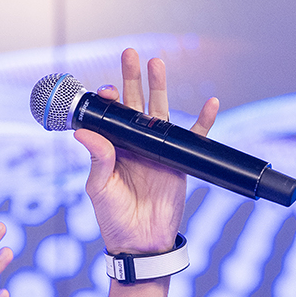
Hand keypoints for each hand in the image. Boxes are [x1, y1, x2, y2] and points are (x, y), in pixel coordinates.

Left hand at [74, 49, 219, 253]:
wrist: (142, 242)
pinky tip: (211, 102)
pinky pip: (194, 136)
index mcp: (111, 146)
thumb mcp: (100, 188)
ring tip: (158, 62)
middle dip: (132, 78)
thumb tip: (84, 131)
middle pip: (134, 103)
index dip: (108, 99)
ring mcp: (157, 148)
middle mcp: (134, 142)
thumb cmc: (114, 218)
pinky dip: (204, 120)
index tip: (108, 90)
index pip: (110, 115)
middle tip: (131, 53)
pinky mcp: (179, 159)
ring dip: (160, 87)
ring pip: (160, 111)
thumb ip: (97, 159)